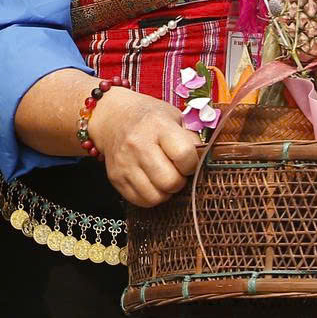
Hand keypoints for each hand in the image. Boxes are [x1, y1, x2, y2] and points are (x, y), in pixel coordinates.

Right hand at [88, 87, 202, 207]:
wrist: (112, 117)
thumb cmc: (149, 118)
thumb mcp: (173, 116)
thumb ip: (190, 137)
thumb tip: (204, 158)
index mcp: (157, 125)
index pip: (184, 155)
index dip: (192, 163)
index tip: (188, 161)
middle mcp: (138, 144)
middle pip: (170, 181)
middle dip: (180, 181)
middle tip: (177, 172)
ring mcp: (125, 163)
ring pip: (155, 196)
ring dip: (165, 191)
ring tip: (163, 178)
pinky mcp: (115, 177)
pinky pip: (140, 201)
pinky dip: (150, 196)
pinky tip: (151, 182)